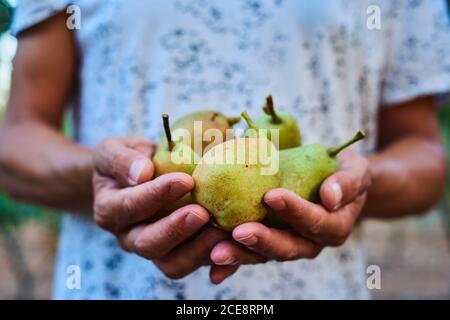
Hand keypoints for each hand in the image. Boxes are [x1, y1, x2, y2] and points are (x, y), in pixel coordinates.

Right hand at [92, 137, 229, 278]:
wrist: (137, 177)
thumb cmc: (128, 159)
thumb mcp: (113, 150)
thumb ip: (120, 160)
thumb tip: (142, 172)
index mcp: (109, 210)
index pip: (129, 206)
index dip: (156, 196)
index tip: (184, 180)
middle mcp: (129, 237)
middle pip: (148, 244)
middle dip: (176, 230)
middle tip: (202, 212)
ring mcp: (154, 250)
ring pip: (171, 264)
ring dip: (196, 250)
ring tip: (220, 231)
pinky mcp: (177, 255)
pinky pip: (194, 264)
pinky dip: (213, 258)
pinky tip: (231, 242)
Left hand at [208, 150, 371, 282]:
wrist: (333, 183)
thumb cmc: (343, 173)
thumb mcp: (355, 171)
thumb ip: (349, 182)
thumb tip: (331, 197)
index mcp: (334, 227)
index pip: (316, 222)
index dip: (296, 212)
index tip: (272, 195)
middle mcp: (311, 243)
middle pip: (288, 247)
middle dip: (263, 241)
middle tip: (239, 232)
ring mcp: (288, 245)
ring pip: (265, 255)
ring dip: (241, 255)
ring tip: (217, 252)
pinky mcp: (269, 244)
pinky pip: (251, 255)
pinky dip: (232, 264)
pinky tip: (212, 268)